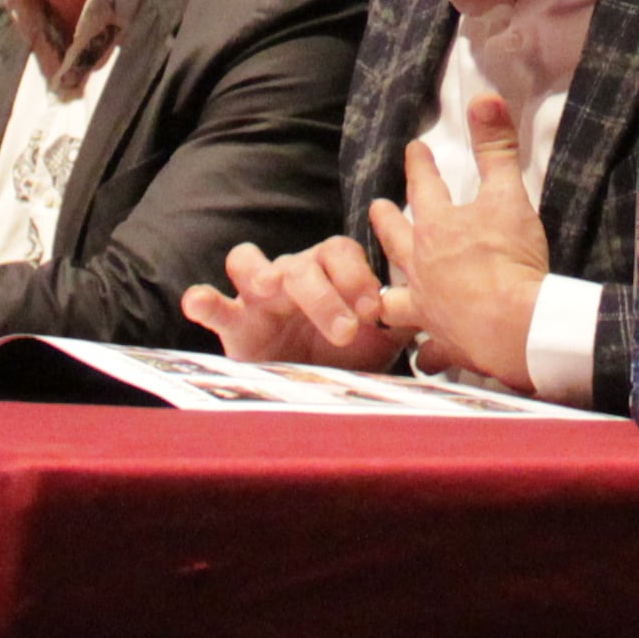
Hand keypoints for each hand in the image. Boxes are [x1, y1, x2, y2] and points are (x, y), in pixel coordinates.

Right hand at [182, 234, 402, 368]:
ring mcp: (257, 296)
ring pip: (248, 261)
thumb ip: (406, 318)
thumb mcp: (382, 337)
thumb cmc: (348, 352)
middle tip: (346, 328)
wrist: (312, 386)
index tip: (375, 307)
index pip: (341, 251)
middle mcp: (292, 274)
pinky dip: (203, 299)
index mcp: (330, 271)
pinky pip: (212, 302)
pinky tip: (199, 302)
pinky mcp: (232, 323)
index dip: (357, 274)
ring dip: (260, 271)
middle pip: (302, 263)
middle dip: (325, 293)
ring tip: (271, 288)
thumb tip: (439, 311)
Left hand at [369, 92, 554, 385]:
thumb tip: (484, 96)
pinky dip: (427, 352)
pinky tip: (424, 356)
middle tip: (376, 209)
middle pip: (397, 241)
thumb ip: (496, 148)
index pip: (424, 187)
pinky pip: (430, 350)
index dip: (420, 165)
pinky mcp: (445, 343)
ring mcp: (429, 309)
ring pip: (397, 300)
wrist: (515, 326)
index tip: (413, 149)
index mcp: (438, 228)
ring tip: (380, 293)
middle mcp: (423, 268)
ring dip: (389, 294)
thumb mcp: (508, 194)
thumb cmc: (509, 258)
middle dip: (386, 222)